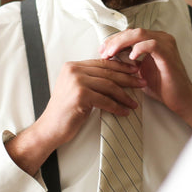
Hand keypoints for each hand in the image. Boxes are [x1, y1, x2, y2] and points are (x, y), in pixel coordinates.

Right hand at [6, 58, 144, 175]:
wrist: (50, 128)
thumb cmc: (65, 111)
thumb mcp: (76, 88)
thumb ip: (90, 79)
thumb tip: (116, 76)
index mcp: (72, 66)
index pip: (102, 63)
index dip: (121, 67)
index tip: (134, 72)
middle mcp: (73, 70)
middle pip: (107, 72)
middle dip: (127, 78)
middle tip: (141, 83)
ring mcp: (76, 81)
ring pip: (109, 86)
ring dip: (124, 95)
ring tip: (134, 102)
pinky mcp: (80, 95)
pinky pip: (105, 100)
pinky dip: (117, 107)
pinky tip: (124, 112)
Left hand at [99, 28, 191, 128]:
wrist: (180, 99)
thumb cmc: (162, 86)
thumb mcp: (140, 71)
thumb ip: (128, 61)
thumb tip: (110, 56)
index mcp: (154, 40)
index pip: (130, 33)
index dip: (114, 40)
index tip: (102, 50)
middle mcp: (161, 38)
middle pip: (133, 31)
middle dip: (115, 40)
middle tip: (103, 52)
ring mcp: (166, 44)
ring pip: (140, 34)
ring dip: (122, 43)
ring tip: (111, 53)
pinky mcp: (168, 54)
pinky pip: (152, 44)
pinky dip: (139, 48)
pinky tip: (131, 57)